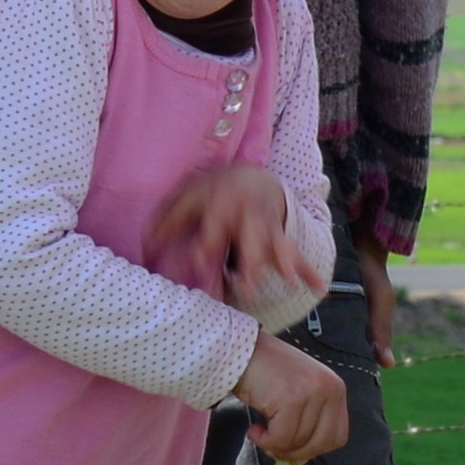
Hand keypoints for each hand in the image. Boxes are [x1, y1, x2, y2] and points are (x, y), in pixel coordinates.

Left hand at [149, 160, 313, 310]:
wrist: (252, 176)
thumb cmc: (213, 190)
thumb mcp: (188, 195)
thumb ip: (168, 219)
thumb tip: (146, 246)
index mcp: (222, 206)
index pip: (214, 228)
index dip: (207, 244)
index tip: (200, 262)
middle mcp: (247, 218)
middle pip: (251, 241)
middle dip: (251, 263)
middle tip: (249, 287)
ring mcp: (267, 228)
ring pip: (277, 246)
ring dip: (284, 264)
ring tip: (289, 283)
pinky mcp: (280, 237)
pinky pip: (297, 253)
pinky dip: (309, 271)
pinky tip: (318, 289)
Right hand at [238, 333, 350, 464]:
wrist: (240, 351)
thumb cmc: (266, 373)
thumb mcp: (296, 395)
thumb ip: (305, 424)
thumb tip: (300, 460)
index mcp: (335, 389)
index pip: (337, 436)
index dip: (314, 449)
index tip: (293, 447)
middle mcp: (329, 389)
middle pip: (320, 443)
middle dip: (294, 453)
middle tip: (272, 445)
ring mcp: (312, 392)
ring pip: (299, 442)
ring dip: (275, 445)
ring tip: (260, 431)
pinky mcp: (291, 398)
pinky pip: (281, 437)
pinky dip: (265, 441)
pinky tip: (255, 430)